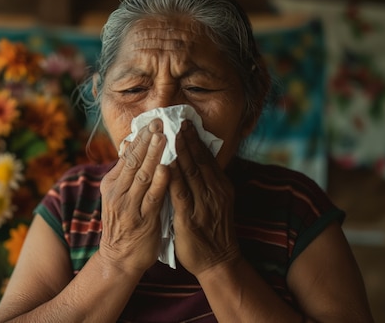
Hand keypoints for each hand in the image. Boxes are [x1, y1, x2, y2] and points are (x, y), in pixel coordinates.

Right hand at [99, 119, 169, 273]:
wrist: (119, 257)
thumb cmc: (124, 223)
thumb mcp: (117, 195)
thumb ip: (125, 172)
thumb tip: (127, 143)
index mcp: (112, 183)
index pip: (127, 155)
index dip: (140, 137)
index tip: (152, 121)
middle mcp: (118, 192)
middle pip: (134, 161)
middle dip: (147, 140)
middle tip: (160, 122)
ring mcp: (129, 206)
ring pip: (143, 175)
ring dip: (154, 155)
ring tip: (163, 137)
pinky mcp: (143, 219)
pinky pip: (153, 197)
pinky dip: (160, 181)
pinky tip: (168, 168)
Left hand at [169, 120, 239, 275]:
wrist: (219, 261)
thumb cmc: (212, 231)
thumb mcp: (215, 202)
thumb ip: (205, 182)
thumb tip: (192, 161)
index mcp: (220, 187)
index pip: (206, 158)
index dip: (196, 140)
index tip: (185, 123)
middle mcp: (215, 192)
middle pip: (198, 160)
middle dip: (187, 139)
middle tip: (177, 121)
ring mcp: (204, 205)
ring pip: (190, 173)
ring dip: (179, 152)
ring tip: (170, 134)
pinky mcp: (190, 219)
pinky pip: (180, 194)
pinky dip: (172, 178)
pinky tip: (164, 165)